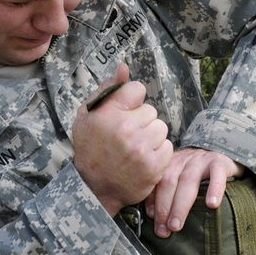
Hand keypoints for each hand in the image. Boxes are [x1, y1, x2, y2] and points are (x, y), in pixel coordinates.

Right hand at [72, 63, 172, 215]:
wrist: (94, 187)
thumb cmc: (90, 147)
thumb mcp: (88, 115)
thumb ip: (107, 89)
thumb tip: (124, 67)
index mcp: (109, 113)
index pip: (138, 89)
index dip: (132, 102)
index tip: (124, 114)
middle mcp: (126, 129)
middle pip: (151, 110)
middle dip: (142, 121)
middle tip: (127, 136)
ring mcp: (141, 149)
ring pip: (161, 128)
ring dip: (151, 136)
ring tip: (135, 147)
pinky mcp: (154, 166)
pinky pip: (168, 146)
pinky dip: (158, 152)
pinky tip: (143, 158)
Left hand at [144, 147, 243, 238]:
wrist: (222, 153)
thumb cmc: (197, 172)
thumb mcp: (179, 177)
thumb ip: (165, 191)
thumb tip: (152, 215)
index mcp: (169, 164)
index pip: (156, 182)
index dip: (151, 200)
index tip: (151, 218)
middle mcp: (182, 160)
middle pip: (169, 182)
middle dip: (163, 208)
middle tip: (163, 230)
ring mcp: (201, 160)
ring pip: (188, 181)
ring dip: (180, 206)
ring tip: (176, 225)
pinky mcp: (220, 161)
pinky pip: (217, 174)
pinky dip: (214, 189)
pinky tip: (212, 204)